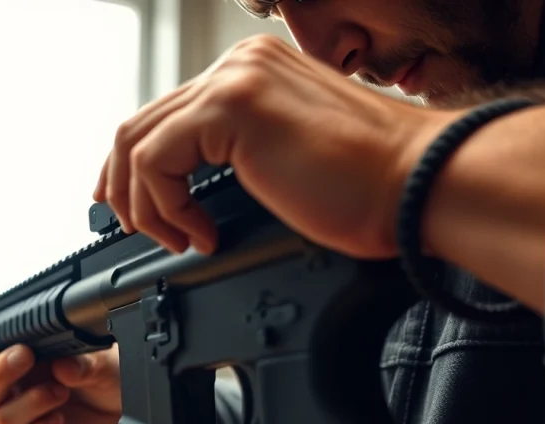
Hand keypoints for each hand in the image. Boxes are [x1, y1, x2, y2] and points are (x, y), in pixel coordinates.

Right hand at [0, 342, 129, 423]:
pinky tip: (58, 420)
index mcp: (10, 370)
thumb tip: (62, 367)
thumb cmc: (103, 373)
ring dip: (30, 402)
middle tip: (27, 356)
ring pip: (1, 421)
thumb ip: (79, 361)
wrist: (126, 402)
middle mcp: (11, 397)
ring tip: (61, 391)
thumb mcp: (96, 358)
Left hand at [93, 34, 458, 258]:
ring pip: (137, 142)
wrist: (422, 186)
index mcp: (253, 73)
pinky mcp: (233, 107)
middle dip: (122, 183)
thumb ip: (236, 159)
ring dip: (142, 202)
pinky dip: (165, 206)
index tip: (131, 203)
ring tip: (175, 237)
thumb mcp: (284, 165)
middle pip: (141, 123)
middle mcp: (239, 66)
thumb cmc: (373, 189)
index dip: (135, 164)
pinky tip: (199, 233)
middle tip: (130, 226)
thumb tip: (189, 196)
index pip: (168, 114)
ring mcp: (235, 80)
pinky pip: (156, 162)